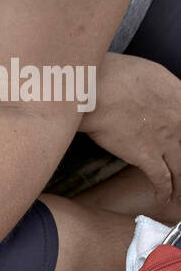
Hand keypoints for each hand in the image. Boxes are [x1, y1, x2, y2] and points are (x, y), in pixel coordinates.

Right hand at [83, 52, 180, 203]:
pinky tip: (163, 198)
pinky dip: (164, 191)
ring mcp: (166, 139)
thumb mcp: (151, 72)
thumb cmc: (115, 74)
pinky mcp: (147, 155)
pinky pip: (162, 178)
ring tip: (179, 193)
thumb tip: (158, 98)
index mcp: (180, 95)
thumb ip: (161, 89)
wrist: (98, 89)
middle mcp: (179, 119)